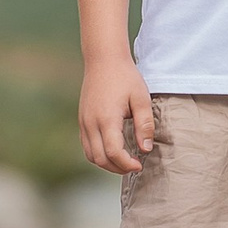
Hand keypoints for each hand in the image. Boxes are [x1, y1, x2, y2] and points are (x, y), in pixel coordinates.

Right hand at [80, 52, 156, 175]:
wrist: (103, 59)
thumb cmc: (125, 77)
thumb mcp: (141, 99)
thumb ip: (145, 125)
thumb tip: (146, 149)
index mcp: (107, 118)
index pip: (113, 153)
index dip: (127, 164)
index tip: (140, 164)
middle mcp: (91, 123)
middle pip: (100, 159)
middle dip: (118, 168)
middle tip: (134, 166)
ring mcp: (84, 122)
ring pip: (91, 155)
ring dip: (107, 164)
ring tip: (124, 161)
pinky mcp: (82, 120)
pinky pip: (87, 146)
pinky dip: (98, 154)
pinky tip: (113, 151)